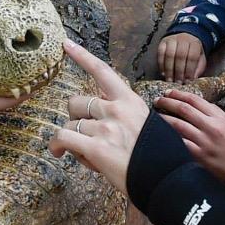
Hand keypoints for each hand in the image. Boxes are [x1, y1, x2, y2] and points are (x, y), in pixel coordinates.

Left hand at [49, 39, 149, 195]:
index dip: (82, 56)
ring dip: (72, 137)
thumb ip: (124, 116)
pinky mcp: (96, 148)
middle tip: (86, 136)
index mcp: (130, 101)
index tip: (65, 44)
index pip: (102, 71)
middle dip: (76, 118)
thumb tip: (102, 119)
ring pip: (70, 123)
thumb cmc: (158, 157)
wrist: (167, 180)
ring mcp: (106, 128)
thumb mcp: (147, 125)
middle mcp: (116, 110)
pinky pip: (63, 137)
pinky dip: (56, 145)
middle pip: (77, 102)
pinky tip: (58, 151)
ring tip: (86, 152)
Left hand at [153, 88, 224, 192]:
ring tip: (153, 116)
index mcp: (218, 117)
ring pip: (178, 126)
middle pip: (183, 109)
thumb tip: (193, 104)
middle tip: (157, 100)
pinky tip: (160, 136)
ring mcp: (205, 143)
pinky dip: (169, 138)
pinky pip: (180, 144)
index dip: (178, 94)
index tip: (168, 92)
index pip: (194, 99)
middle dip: (167, 102)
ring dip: (163, 120)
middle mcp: (211, 127)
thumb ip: (213, 112)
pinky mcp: (200, 157)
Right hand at [157, 33, 206, 81]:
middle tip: (178, 82)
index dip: (189, 70)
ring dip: (169, 69)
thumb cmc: (193, 52)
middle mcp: (183, 39)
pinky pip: (160, 53)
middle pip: (180, 55)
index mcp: (194, 43)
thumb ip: (197, 69)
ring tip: (170, 80)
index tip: (188, 80)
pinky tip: (164, 73)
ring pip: (169, 54)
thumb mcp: (200, 59)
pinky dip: (161, 65)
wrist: (185, 39)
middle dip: (179, 71)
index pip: (192, 56)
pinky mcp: (163, 42)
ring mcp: (172, 40)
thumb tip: (193, 78)